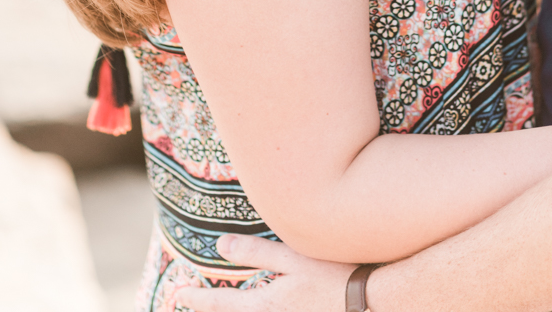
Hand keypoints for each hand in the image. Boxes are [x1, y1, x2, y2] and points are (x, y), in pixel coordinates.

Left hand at [174, 235, 354, 310]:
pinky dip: (257, 310)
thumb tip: (220, 247)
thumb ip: (256, 253)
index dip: (198, 299)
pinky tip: (258, 305)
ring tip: (222, 306)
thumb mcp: (293, 257)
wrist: (372, 300)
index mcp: (266, 305)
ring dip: (235, 310)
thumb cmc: (333, 274)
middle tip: (190, 304)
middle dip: (214, 311)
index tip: (178, 296)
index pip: (222, 304)